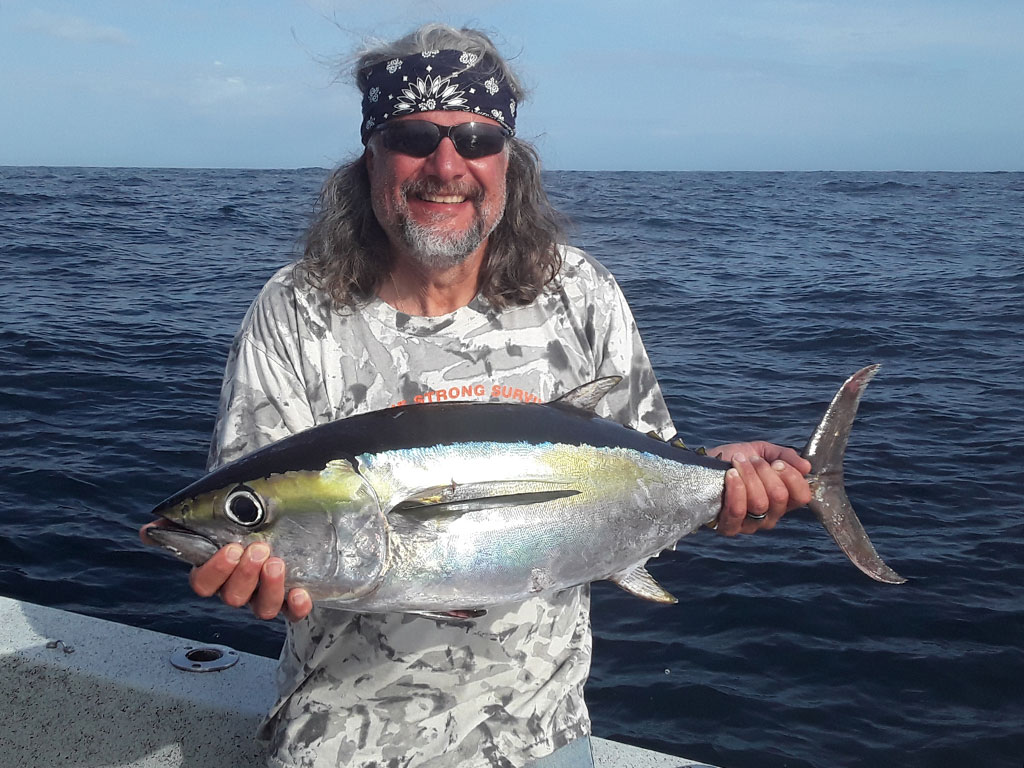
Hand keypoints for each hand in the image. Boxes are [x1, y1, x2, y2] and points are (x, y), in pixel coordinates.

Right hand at [139, 521, 312, 621]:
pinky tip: (300, 593)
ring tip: (277, 563)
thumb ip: (184, 520)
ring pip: (261, 608)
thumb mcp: (216, 511)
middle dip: (245, 575)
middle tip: (258, 549)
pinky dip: (297, 607)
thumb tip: (148, 530)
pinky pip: (292, 613)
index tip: (231, 548)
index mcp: (215, 571)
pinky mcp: (291, 598)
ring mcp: (263, 596)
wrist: (279, 512)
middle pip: (233, 597)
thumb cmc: (243, 515)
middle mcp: (237, 588)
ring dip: (269, 588)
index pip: (203, 583)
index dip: (216, 570)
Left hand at [710, 441, 811, 535]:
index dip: (792, 478)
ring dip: (749, 477)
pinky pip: (738, 511)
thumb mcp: (762, 451)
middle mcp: (771, 516)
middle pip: (779, 497)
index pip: (802, 497)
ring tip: (739, 462)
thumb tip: (806, 467)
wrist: (703, 465)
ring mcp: (750, 525)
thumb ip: (785, 456)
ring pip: (760, 503)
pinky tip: (731, 475)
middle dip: (765, 472)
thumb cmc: (734, 461)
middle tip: (753, 459)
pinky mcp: (730, 527)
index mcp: (783, 500)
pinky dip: (736, 489)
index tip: (777, 463)